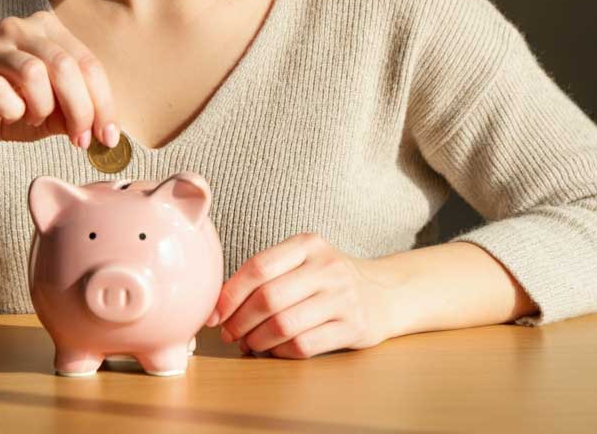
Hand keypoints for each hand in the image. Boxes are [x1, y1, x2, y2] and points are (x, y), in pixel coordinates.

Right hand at [0, 10, 119, 162]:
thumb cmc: (14, 112)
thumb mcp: (56, 112)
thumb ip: (79, 111)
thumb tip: (107, 131)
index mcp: (46, 28)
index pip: (87, 62)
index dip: (102, 102)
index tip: (108, 137)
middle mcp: (18, 27)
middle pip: (65, 65)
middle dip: (80, 109)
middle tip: (80, 140)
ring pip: (33, 72)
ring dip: (42, 107)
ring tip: (34, 119)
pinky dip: (12, 110)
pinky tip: (9, 116)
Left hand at [205, 233, 394, 357]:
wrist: (383, 293)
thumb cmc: (327, 279)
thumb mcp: (303, 260)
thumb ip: (268, 273)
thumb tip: (220, 303)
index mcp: (308, 244)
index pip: (259, 266)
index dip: (230, 293)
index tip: (214, 313)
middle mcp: (327, 267)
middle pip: (268, 298)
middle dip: (239, 321)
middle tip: (228, 334)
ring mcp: (342, 297)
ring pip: (284, 325)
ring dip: (257, 340)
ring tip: (247, 344)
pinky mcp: (353, 327)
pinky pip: (304, 345)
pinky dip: (280, 352)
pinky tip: (274, 350)